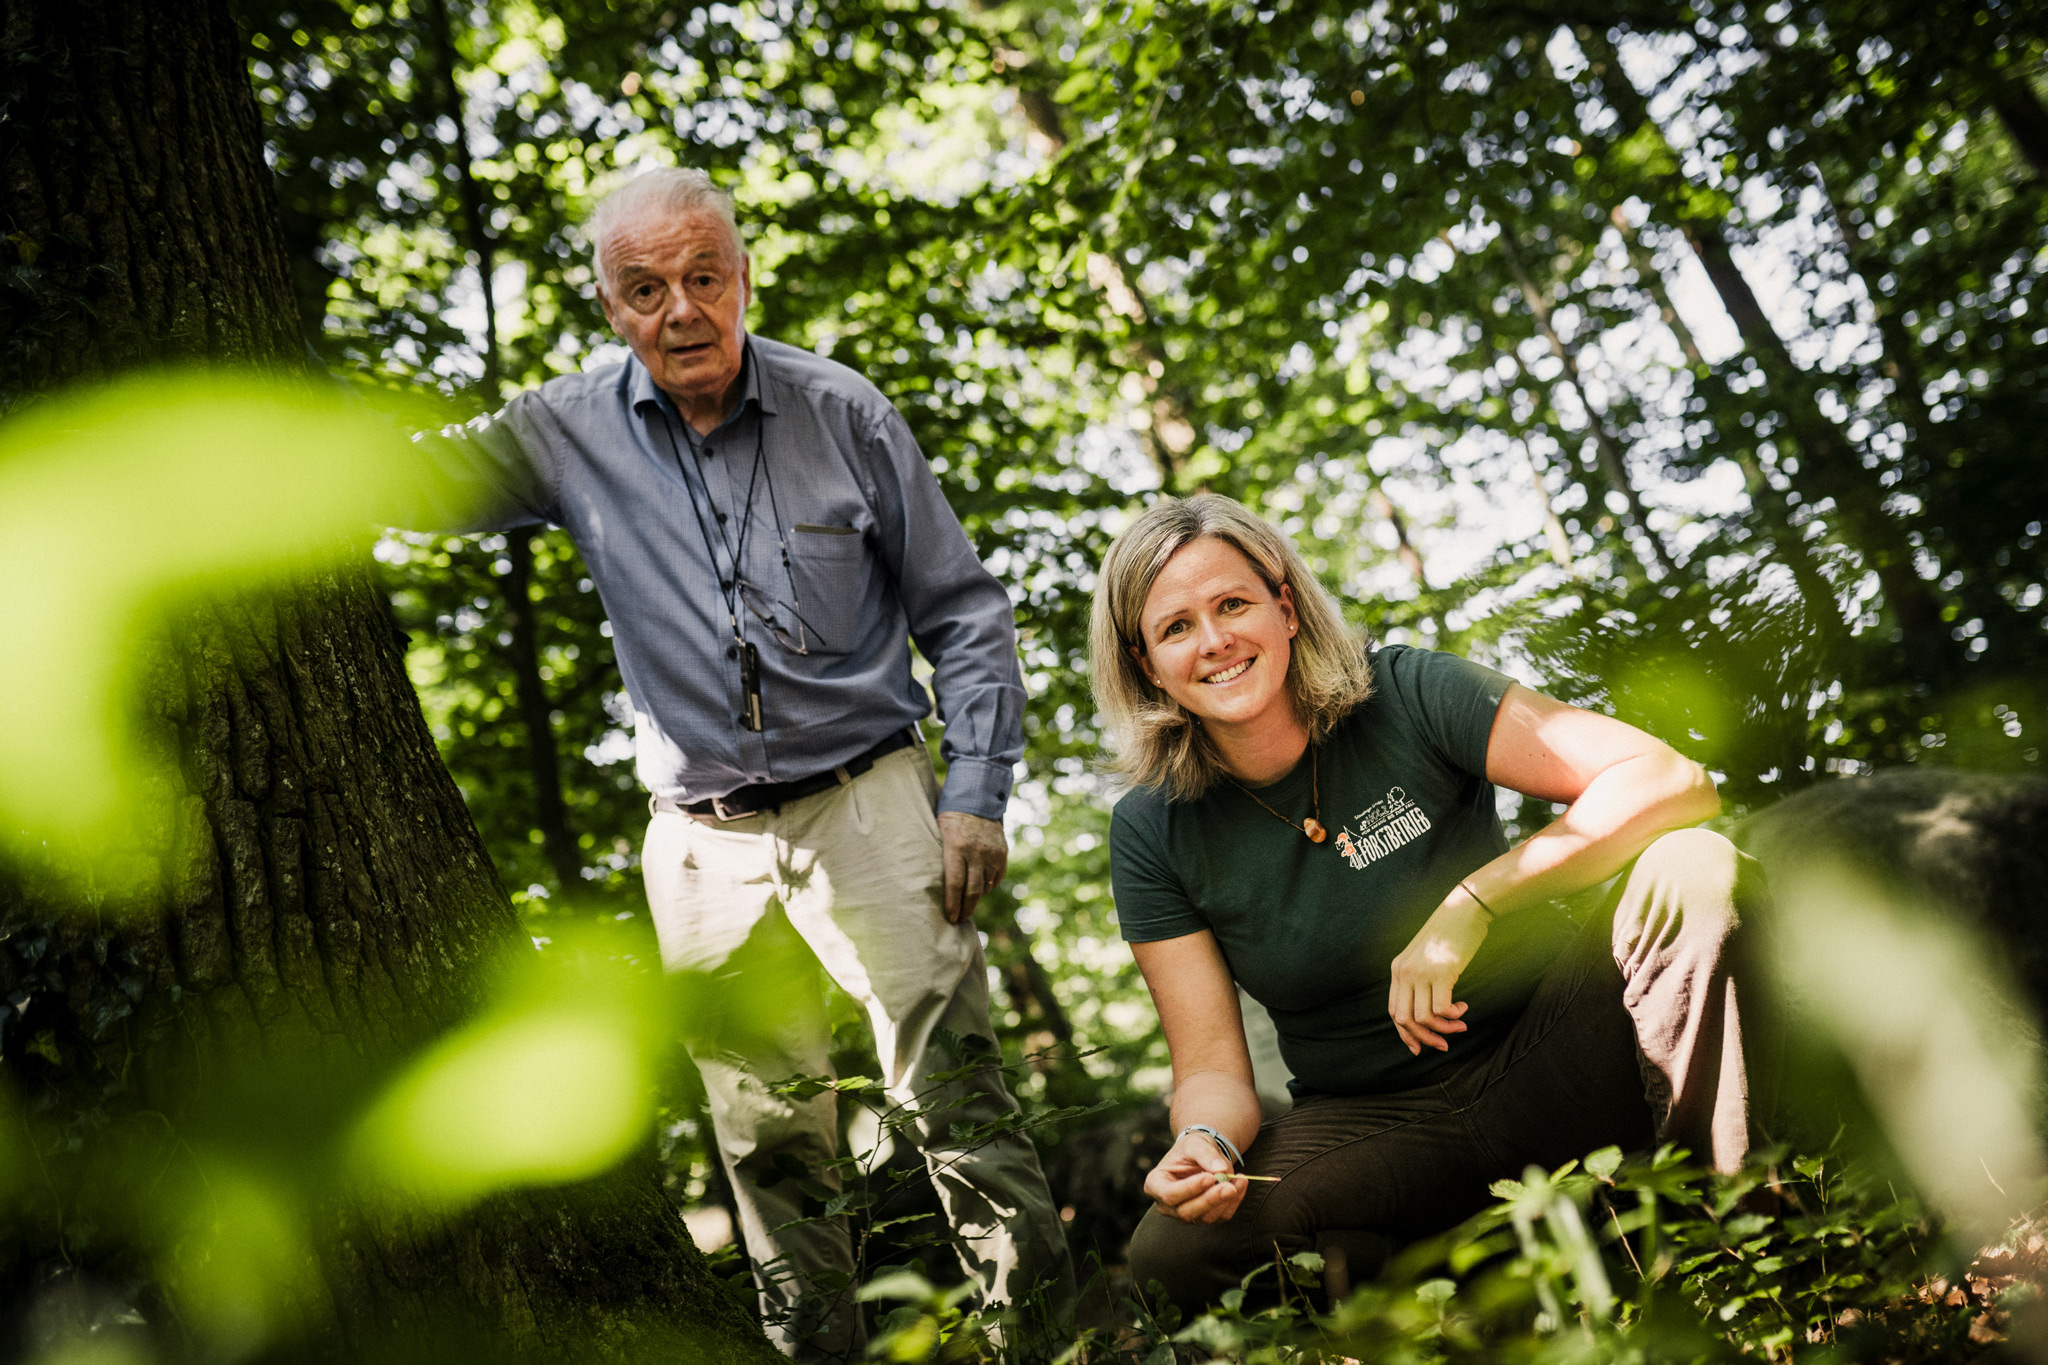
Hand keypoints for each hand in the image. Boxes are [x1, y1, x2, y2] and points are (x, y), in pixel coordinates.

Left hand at [936, 811, 1007, 924]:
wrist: (976, 800)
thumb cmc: (949, 819)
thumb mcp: (938, 834)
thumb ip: (939, 858)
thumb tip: (930, 885)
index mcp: (956, 847)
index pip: (954, 883)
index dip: (952, 903)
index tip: (950, 918)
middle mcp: (976, 852)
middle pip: (971, 890)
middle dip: (965, 908)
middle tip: (960, 920)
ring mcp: (991, 853)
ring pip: (985, 886)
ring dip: (976, 898)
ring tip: (967, 906)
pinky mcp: (1002, 853)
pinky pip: (996, 878)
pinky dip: (988, 886)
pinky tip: (980, 889)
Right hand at [1142, 1131, 1248, 1224]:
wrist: (1202, 1155)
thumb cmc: (1192, 1148)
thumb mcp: (1195, 1143)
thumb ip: (1205, 1154)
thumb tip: (1221, 1170)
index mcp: (1156, 1184)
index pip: (1170, 1194)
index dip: (1190, 1189)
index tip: (1210, 1178)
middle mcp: (1167, 1205)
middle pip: (1186, 1212)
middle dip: (1210, 1200)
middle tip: (1229, 1186)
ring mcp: (1185, 1214)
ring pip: (1205, 1218)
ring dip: (1224, 1201)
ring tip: (1239, 1179)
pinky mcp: (1204, 1218)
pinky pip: (1220, 1217)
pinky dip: (1234, 1202)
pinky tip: (1241, 1184)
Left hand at [1387, 897, 1490, 1054]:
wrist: (1463, 910)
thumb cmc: (1449, 934)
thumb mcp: (1425, 956)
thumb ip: (1420, 978)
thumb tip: (1429, 1011)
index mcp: (1397, 970)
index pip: (1394, 1011)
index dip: (1405, 1034)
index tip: (1421, 1048)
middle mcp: (1404, 972)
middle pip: (1404, 1020)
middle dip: (1424, 1039)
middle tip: (1444, 1045)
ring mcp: (1421, 972)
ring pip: (1423, 1018)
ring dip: (1444, 1028)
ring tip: (1460, 1024)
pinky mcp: (1440, 972)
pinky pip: (1441, 1009)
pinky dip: (1453, 1015)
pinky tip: (1463, 1007)